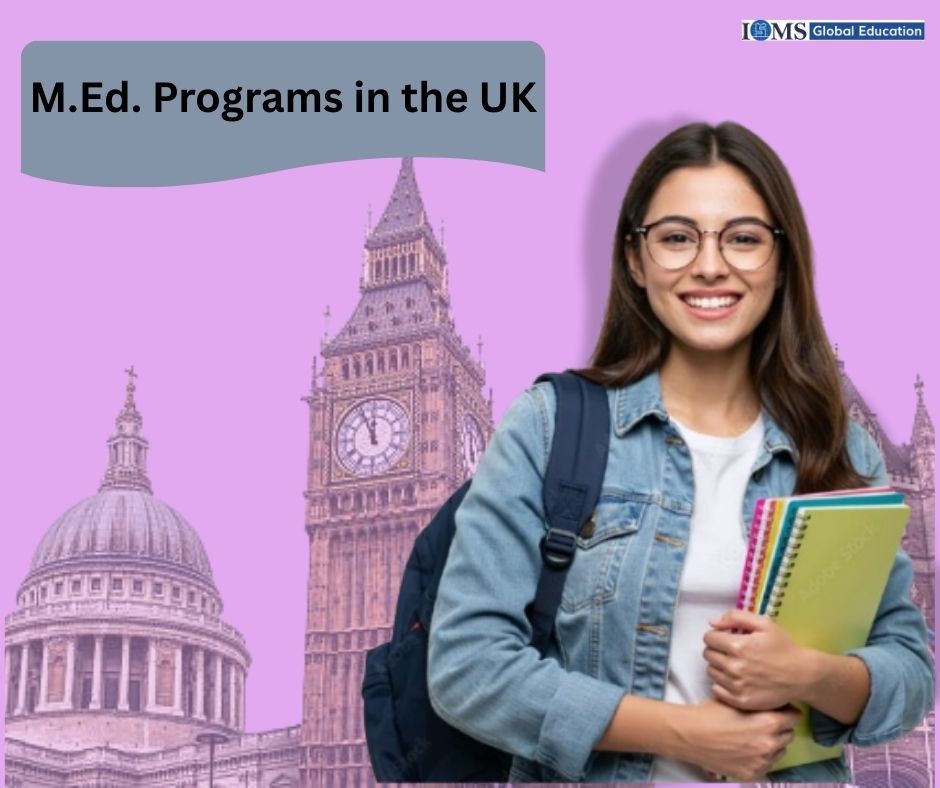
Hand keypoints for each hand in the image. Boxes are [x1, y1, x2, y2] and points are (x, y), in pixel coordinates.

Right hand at [677, 697, 800, 781]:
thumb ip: (759, 704)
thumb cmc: (710, 713)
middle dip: (779, 728)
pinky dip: (759, 758)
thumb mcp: (737, 701)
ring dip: (771, 744)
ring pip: (779, 752)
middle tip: (762, 723)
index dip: (785, 711)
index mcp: (769, 722)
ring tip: (752, 737)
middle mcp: (770, 744)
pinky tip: (744, 750)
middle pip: (788, 735)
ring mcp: (762, 762)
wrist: (690, 735)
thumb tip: (773, 704)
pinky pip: (765, 765)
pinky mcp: (752, 774)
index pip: (794, 717)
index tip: (778, 711)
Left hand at [703, 609, 813, 710]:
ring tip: (734, 664)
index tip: (725, 638)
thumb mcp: (764, 624)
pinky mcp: (741, 701)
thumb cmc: (783, 647)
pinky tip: (735, 678)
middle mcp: (734, 667)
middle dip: (716, 650)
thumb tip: (712, 622)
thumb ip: (735, 617)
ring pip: (711, 672)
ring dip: (718, 666)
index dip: (716, 636)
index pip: (709, 638)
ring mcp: (737, 686)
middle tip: (730, 651)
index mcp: (738, 646)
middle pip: (708, 655)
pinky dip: (721, 683)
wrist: (802, 676)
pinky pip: (716, 689)